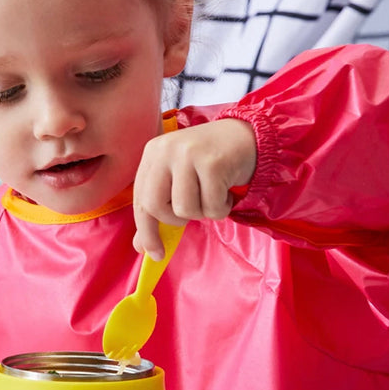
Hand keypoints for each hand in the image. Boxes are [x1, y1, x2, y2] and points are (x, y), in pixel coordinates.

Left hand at [132, 119, 256, 259]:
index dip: (145, 230)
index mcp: (152, 153)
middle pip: (154, 206)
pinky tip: (227, 190)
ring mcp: (188, 155)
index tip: (153, 253)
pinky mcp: (212, 163)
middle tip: (194, 212)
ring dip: (203, 212)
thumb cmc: (210, 162)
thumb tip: (141, 247)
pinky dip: (222, 207)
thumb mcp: (178, 179)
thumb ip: (159, 208)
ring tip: (213, 195)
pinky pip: (212, 206)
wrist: (248, 135)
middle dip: (175, 220)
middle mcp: (165, 151)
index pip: (140, 199)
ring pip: (184, 209)